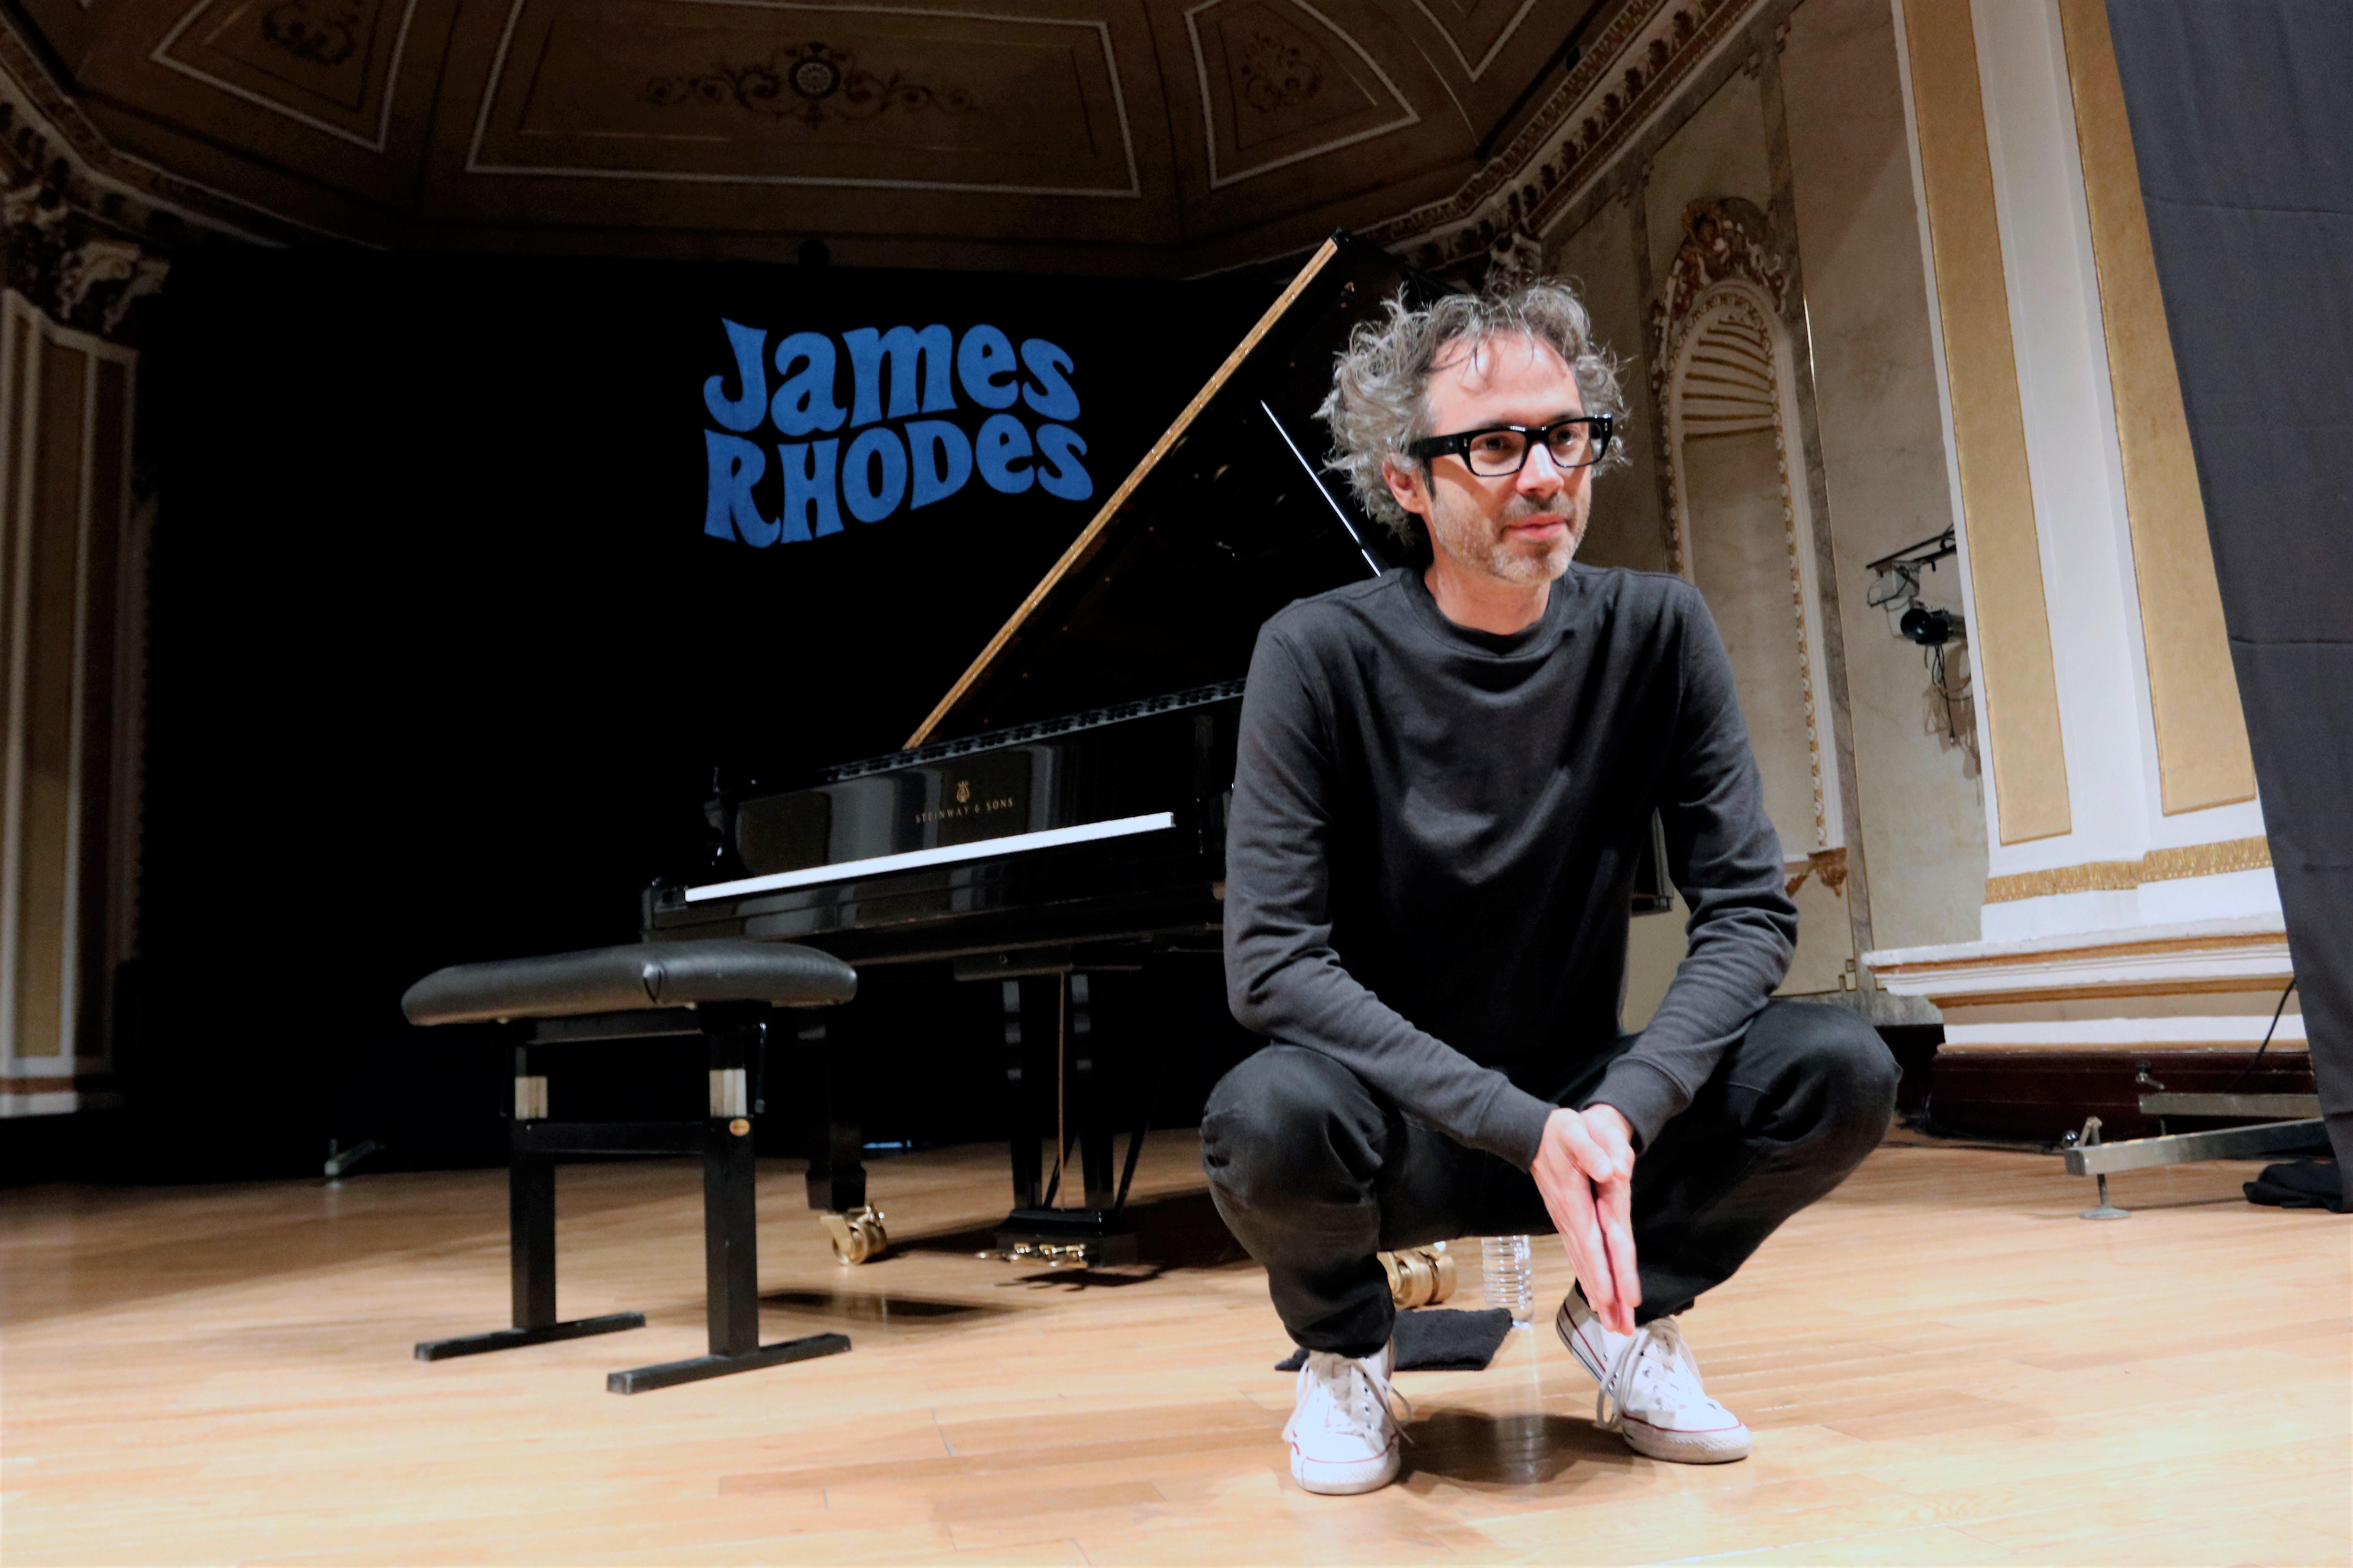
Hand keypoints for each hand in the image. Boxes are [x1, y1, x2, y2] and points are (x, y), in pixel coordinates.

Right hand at [1531, 1104, 1639, 1334]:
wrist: (1533, 1132)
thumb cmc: (1561, 1131)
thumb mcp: (1575, 1130)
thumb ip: (1593, 1150)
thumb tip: (1613, 1171)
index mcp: (1576, 1200)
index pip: (1593, 1243)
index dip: (1605, 1272)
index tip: (1615, 1300)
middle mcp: (1571, 1218)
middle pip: (1591, 1263)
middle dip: (1607, 1297)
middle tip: (1621, 1329)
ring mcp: (1568, 1222)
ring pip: (1585, 1264)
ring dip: (1599, 1294)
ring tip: (1614, 1324)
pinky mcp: (1569, 1222)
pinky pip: (1580, 1256)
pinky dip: (1589, 1278)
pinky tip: (1597, 1296)